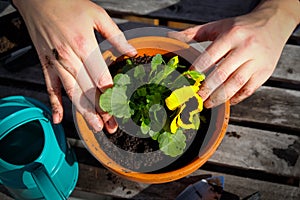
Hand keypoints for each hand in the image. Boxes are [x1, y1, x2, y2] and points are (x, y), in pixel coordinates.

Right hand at [13, 0, 136, 132]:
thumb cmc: (68, 5)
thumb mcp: (97, 16)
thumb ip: (116, 37)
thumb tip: (132, 53)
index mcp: (85, 46)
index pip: (101, 79)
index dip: (112, 96)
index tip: (120, 109)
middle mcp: (70, 59)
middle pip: (88, 91)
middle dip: (101, 112)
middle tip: (111, 127)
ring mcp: (56, 64)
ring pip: (72, 94)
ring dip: (84, 113)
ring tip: (95, 128)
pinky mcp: (46, 65)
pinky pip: (50, 88)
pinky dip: (54, 104)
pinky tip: (58, 119)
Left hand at [169, 0, 299, 107]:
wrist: (273, 24)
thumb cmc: (240, 27)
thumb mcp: (218, 26)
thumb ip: (194, 33)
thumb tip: (171, 37)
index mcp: (232, 35)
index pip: (210, 56)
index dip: (197, 70)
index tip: (187, 81)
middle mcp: (246, 48)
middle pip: (223, 73)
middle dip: (207, 88)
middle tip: (195, 98)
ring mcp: (257, 61)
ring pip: (236, 83)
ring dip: (220, 97)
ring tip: (207, 104)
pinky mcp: (265, 72)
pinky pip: (249, 89)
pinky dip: (237, 97)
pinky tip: (226, 101)